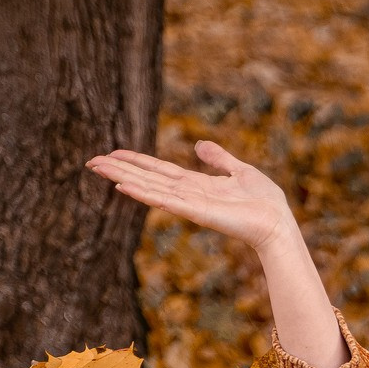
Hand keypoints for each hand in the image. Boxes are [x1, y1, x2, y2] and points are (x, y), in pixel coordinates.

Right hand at [87, 140, 296, 251]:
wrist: (277, 222)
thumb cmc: (265, 202)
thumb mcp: (240, 170)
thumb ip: (219, 159)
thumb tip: (199, 145)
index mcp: (196, 185)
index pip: (159, 170)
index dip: (136, 161)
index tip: (113, 154)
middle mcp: (187, 194)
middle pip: (146, 178)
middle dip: (120, 170)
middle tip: (91, 162)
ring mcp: (189, 204)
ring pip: (149, 188)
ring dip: (123, 178)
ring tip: (99, 169)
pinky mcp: (195, 213)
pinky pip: (164, 201)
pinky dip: (143, 194)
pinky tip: (124, 187)